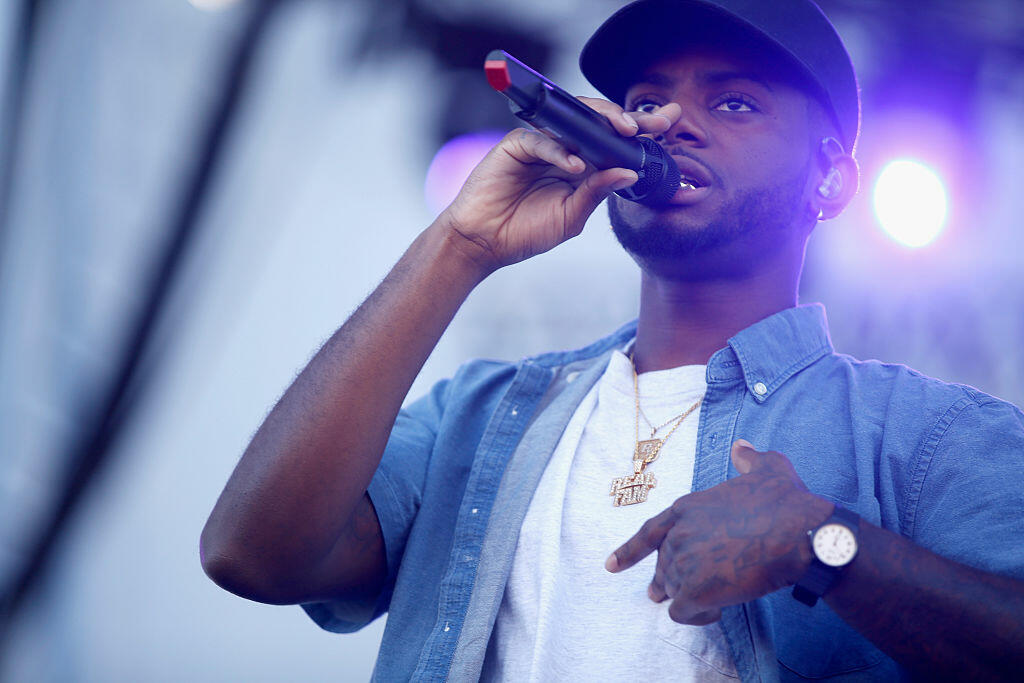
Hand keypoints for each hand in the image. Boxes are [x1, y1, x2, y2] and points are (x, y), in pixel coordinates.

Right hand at [435, 99, 679, 273]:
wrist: (484, 243)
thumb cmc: (524, 232)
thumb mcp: (571, 217)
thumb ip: (597, 193)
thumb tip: (629, 172)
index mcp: (580, 166)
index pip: (614, 143)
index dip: (641, 133)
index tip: (670, 125)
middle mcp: (562, 150)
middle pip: (598, 123)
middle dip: (629, 119)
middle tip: (654, 122)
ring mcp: (540, 145)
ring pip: (573, 120)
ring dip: (601, 122)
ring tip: (625, 132)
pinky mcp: (515, 145)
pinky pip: (542, 140)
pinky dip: (560, 151)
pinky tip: (575, 166)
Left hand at [606, 439, 832, 624]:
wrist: (798, 534)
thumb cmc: (785, 501)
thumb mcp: (768, 467)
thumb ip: (749, 458)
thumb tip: (741, 446)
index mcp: (685, 508)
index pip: (648, 533)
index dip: (628, 551)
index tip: (610, 566)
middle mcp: (677, 536)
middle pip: (663, 567)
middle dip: (669, 580)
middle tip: (678, 592)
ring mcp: (682, 565)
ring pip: (672, 591)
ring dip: (689, 597)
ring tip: (713, 599)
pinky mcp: (694, 593)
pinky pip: (683, 614)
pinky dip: (698, 615)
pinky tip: (718, 609)